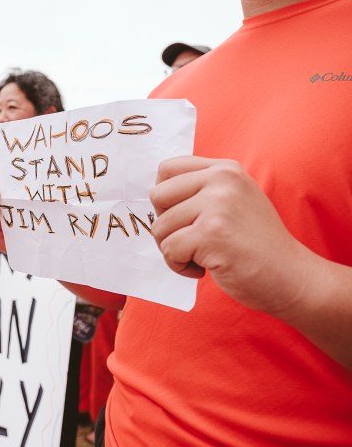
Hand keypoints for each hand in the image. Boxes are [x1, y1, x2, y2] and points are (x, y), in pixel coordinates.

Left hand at [150, 156, 308, 314]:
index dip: (164, 198)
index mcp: (225, 169)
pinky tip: (203, 269)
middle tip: (189, 240)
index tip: (181, 217)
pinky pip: (169, 250)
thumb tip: (154, 194)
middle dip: (165, 225)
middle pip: (157, 196)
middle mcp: (222, 180)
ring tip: (201, 256)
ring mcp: (217, 205)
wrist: (292, 277)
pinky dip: (179, 266)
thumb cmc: (255, 245)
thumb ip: (200, 191)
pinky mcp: (211, 233)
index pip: (166, 169)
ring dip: (173, 250)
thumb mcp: (233, 201)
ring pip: (160, 227)